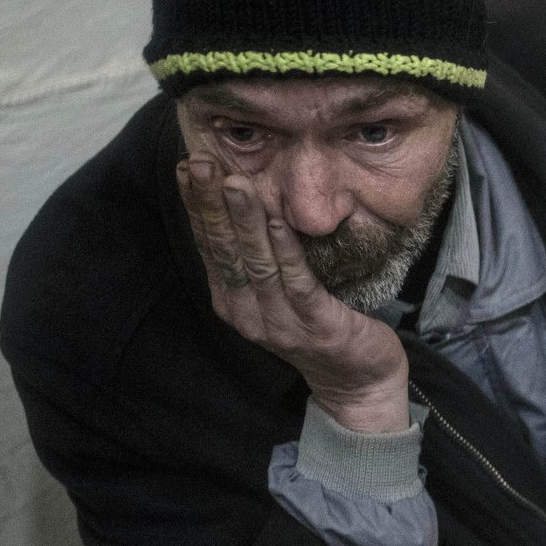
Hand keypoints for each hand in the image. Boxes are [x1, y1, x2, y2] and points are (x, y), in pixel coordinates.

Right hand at [177, 148, 410, 433]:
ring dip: (245, 221)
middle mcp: (247, 313)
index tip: (187, 164)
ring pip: (256, 263)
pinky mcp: (316, 326)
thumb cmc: (318, 326)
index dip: (197, 204)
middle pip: (224, 250)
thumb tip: (250, 199)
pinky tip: (280, 222)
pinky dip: (287, 251)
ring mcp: (280, 322)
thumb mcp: (279, 291)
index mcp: (233, 301)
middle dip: (211, 204)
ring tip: (236, 182)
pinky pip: (297, 283)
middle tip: (201, 162)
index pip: (209, 245)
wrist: (357, 383)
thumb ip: (261, 256)